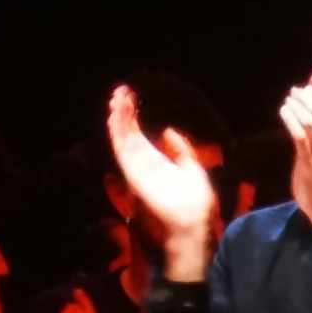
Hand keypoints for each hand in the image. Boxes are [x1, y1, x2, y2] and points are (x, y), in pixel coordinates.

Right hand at [107, 85, 216, 276]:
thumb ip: (180, 150)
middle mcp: (142, 164)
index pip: (139, 136)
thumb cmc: (194, 201)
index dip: (133, 117)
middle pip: (128, 134)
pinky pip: (123, 149)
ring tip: (117, 97)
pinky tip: (117, 115)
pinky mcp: (135, 173)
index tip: (131, 97)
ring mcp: (137, 168)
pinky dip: (119, 132)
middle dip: (123, 112)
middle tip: (120, 91)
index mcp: (155, 162)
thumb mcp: (191, 168)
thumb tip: (167, 131)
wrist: (193, 222)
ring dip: (119, 117)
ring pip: (122, 138)